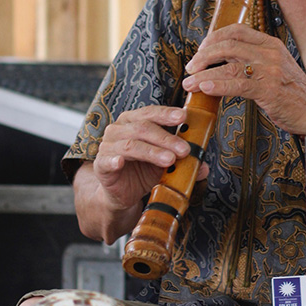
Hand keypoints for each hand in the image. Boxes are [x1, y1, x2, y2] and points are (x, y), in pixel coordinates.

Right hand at [92, 104, 207, 211]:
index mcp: (135, 120)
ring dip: (152, 152)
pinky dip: (115, 160)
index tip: (184, 116)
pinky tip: (121, 162)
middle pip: (143, 128)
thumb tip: (204, 167)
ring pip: (131, 144)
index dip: (166, 113)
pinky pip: (108, 160)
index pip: (151, 113)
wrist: (123, 193)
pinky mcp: (101, 164)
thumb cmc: (144, 170)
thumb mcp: (166, 164)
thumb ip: (184, 162)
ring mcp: (108, 146)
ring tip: (170, 160)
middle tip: (185, 149)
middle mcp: (119, 128)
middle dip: (167, 138)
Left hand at [182, 23, 305, 138]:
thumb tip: (224, 62)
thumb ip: (255, 60)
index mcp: (271, 44)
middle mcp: (270, 52)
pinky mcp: (269, 90)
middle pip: (228, 44)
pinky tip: (205, 88)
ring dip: (204, 73)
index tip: (201, 49)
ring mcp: (270, 70)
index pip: (236, 30)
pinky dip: (218, 85)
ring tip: (190, 83)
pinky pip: (237, 84)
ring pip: (229, 64)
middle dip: (204, 55)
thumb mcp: (276, 68)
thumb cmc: (294, 93)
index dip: (214, 38)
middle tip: (191, 67)